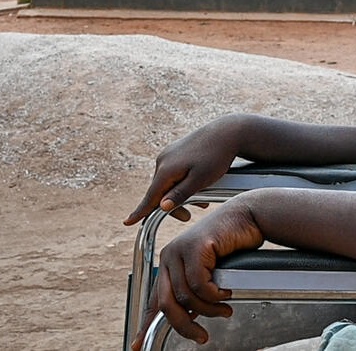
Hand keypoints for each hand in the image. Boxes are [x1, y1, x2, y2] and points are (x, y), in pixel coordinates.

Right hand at [124, 120, 239, 225]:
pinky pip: (175, 172)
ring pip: (169, 182)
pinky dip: (183, 183)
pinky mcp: (176, 151)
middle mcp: (163, 160)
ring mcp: (169, 154)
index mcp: (166, 169)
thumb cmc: (216, 157)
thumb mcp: (200, 180)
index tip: (128, 222)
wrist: (227, 132)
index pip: (150, 197)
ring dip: (181, 194)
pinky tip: (198, 185)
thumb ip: (180, 194)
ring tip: (202, 201)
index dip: (140, 212)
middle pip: (161, 191)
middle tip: (188, 217)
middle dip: (173, 206)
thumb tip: (160, 207)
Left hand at [131, 198, 263, 349]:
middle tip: (202, 337)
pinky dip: (214, 295)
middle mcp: (169, 256)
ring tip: (225, 308)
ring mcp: (180, 250)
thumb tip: (188, 318)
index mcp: (169, 263)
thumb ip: (195, 292)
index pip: (154, 300)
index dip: (146, 326)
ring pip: (187, 296)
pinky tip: (225, 292)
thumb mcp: (209, 272)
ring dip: (209, 309)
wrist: (249, 217)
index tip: (139, 346)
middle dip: (184, 325)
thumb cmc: (233, 243)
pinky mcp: (195, 247)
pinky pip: (200, 285)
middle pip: (166, 303)